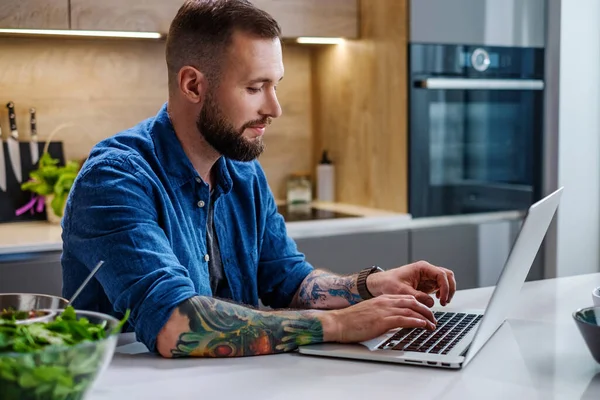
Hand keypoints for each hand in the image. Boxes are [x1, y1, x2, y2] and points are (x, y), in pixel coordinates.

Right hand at [322, 295, 436, 342]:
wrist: (338, 323)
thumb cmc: (350, 321)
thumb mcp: (369, 313)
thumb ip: (381, 314)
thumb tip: (391, 321)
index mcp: (381, 299)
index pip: (406, 298)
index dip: (418, 304)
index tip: (425, 311)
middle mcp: (385, 302)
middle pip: (412, 302)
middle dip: (425, 310)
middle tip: (433, 318)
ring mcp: (384, 311)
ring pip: (411, 310)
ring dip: (425, 317)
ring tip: (432, 325)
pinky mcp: (382, 321)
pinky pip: (404, 319)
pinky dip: (416, 321)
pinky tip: (423, 325)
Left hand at [366, 261, 455, 306]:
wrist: (381, 283)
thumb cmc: (389, 283)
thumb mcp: (401, 291)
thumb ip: (417, 296)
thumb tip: (431, 303)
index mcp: (422, 268)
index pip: (441, 274)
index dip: (445, 287)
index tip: (442, 299)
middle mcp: (426, 271)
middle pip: (447, 276)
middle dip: (450, 288)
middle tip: (445, 301)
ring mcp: (428, 277)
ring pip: (446, 280)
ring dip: (448, 291)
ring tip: (443, 302)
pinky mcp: (427, 284)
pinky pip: (440, 287)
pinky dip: (443, 293)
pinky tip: (438, 300)